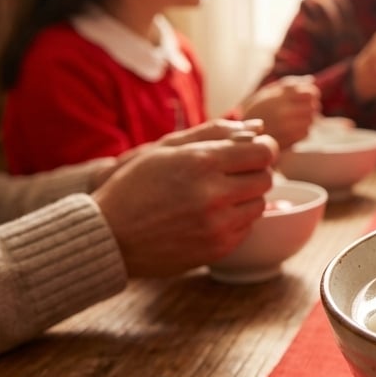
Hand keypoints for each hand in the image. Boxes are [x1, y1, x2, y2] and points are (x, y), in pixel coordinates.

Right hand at [93, 132, 278, 276]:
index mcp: (202, 162)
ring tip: (216, 196)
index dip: (264, 148)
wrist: (109, 237)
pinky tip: (208, 217)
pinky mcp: (218, 248)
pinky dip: (235, 220)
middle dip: (255, 172)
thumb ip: (214, 134)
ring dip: (246, 197)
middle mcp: (214, 194)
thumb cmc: (135, 187)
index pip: (264, 151)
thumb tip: (257, 128)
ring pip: (260, 204)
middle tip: (232, 173)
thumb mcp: (166, 149)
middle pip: (267, 178)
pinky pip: (247, 228)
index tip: (255, 151)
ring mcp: (218, 225)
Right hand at [242, 75, 320, 148]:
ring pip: (311, 120)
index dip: (312, 93)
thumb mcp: (267, 93)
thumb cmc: (257, 110)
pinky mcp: (287, 140)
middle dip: (311, 107)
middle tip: (303, 109)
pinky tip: (292, 129)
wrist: (241, 135)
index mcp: (279, 97)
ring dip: (307, 119)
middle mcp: (283, 111)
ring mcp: (286, 127)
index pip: (310, 92)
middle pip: (313, 106)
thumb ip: (289, 85)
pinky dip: (303, 130)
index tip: (307, 97)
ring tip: (296, 119)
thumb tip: (311, 80)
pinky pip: (306, 132)